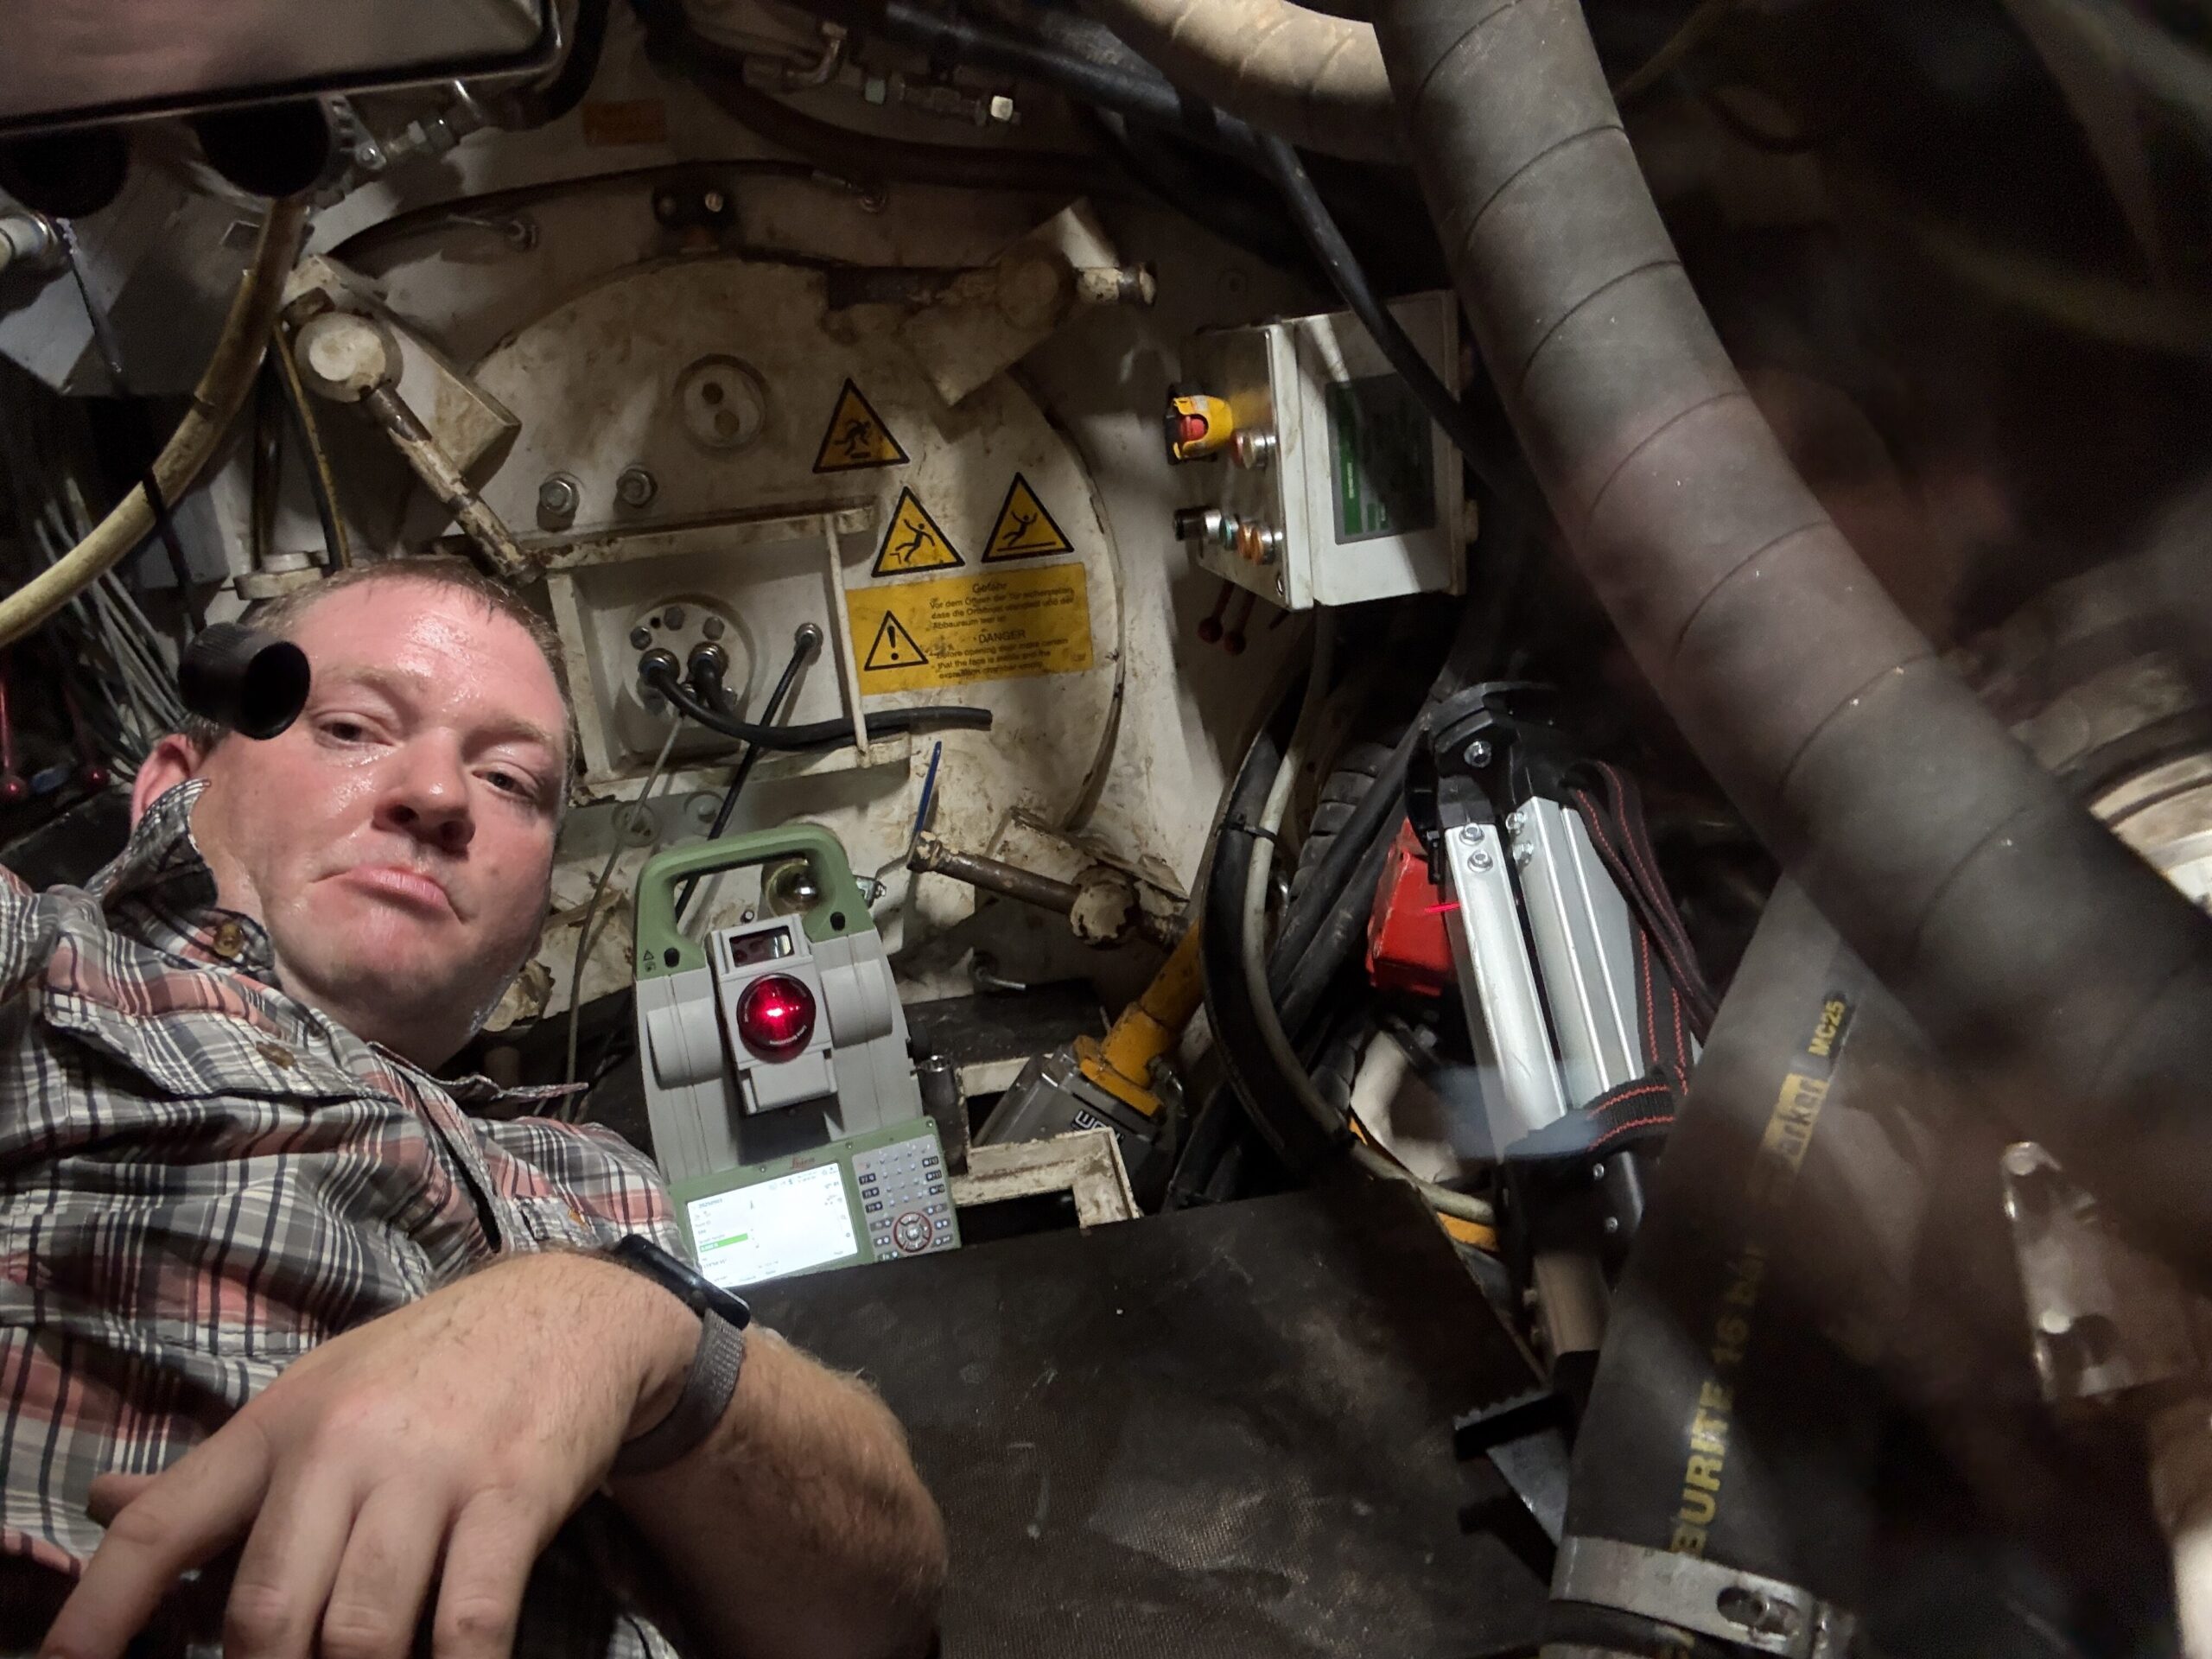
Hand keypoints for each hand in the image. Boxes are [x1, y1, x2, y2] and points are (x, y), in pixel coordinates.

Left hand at [40, 1252, 699, 1658]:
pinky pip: (467, 1623)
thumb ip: (222, 1469)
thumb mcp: (316, 1395)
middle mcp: (342, 1444)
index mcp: (278, 1423)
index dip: (95, 1616)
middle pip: (262, 1613)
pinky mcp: (514, 1491)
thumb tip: (103, 1508)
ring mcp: (432, 1470)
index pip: (161, 1529)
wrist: (571, 1311)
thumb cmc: (427, 1369)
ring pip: (357, 1633)